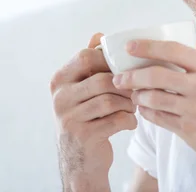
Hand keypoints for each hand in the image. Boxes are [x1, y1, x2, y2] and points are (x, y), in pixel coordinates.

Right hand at [50, 33, 137, 189]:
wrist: (79, 161)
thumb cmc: (85, 117)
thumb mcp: (80, 89)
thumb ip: (89, 63)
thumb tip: (99, 35)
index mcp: (59, 80)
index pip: (85, 56)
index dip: (109, 59)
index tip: (124, 67)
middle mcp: (60, 97)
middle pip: (101, 79)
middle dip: (124, 83)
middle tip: (136, 88)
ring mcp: (70, 118)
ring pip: (110, 100)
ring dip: (129, 102)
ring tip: (134, 105)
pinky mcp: (84, 136)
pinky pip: (116, 120)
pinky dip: (129, 120)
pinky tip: (130, 122)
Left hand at [112, 39, 195, 181]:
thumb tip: (188, 43)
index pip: (172, 49)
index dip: (147, 46)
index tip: (131, 46)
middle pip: (156, 74)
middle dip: (132, 75)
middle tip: (120, 76)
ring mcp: (195, 110)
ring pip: (153, 97)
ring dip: (138, 95)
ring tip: (133, 94)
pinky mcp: (189, 131)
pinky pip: (159, 118)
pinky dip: (147, 112)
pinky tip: (145, 109)